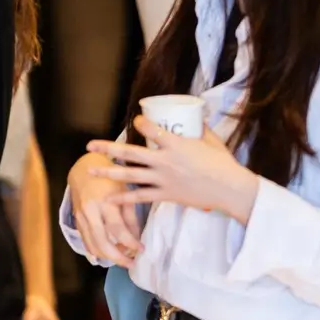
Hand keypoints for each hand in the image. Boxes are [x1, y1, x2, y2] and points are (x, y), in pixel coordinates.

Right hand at [68, 147, 142, 266]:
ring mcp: (80, 218)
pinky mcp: (76, 221)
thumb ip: (130, 215)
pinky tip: (108, 254)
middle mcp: (90, 211)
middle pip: (102, 242)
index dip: (130, 243)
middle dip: (118, 257)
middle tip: (131, 263)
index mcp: (105, 201)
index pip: (118, 229)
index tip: (142, 249)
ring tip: (123, 258)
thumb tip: (136, 238)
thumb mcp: (125, 191)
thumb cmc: (109, 179)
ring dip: (108, 256)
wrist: (83, 170)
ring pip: (92, 246)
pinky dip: (97, 251)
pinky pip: (86, 241)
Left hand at [88, 116, 262, 222]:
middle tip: (91, 146)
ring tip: (92, 172)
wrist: (228, 188)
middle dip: (108, 149)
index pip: (150, 129)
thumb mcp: (212, 140)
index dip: (140, 123)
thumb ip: (200, 130)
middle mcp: (164, 161)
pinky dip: (125, 199)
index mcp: (175, 144)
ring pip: (130, 176)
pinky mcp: (166, 195)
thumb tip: (196, 119)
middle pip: (130, 154)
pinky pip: (141, 198)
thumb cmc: (222, 163)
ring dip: (109, 173)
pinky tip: (111, 199)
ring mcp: (163, 179)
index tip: (136, 121)